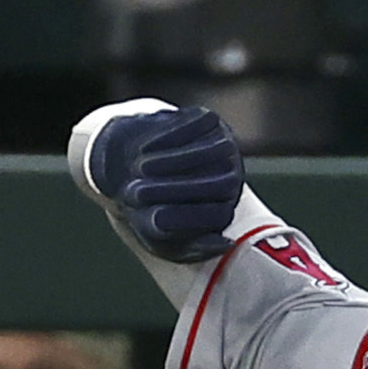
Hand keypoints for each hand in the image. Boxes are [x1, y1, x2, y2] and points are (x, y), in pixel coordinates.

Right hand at [71, 100, 245, 261]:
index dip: (185, 218)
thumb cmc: (148, 209)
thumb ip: (193, 247)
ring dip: (168, 162)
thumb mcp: (163, 239)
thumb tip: (225, 243)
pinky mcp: (210, 121)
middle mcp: (233, 176)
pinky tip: (145, 148)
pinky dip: (166, 138)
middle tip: (136, 193)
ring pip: (203, 155)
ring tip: (139, 168)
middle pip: (216, 185)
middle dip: (173, 190)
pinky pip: (193, 129)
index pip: (218, 216)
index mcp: (225, 207)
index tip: (153, 218)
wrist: (134, 166)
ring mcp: (225, 145)